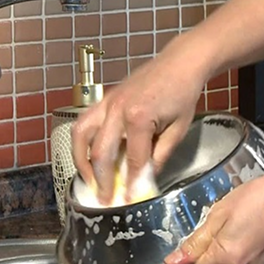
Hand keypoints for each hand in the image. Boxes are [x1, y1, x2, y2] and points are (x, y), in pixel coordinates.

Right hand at [71, 35, 209, 204]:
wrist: (179, 63)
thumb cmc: (182, 93)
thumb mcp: (178, 129)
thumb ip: (159, 156)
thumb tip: (144, 180)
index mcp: (139, 117)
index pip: (133, 160)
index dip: (132, 184)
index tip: (129, 200)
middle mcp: (117, 109)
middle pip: (100, 152)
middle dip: (101, 179)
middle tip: (104, 198)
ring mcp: (107, 102)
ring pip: (81, 135)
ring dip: (81, 160)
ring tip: (88, 178)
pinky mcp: (104, 98)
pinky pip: (83, 122)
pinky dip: (81, 141)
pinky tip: (86, 154)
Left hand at [165, 170, 263, 263]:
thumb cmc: (258, 198)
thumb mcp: (218, 214)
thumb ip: (196, 240)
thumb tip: (175, 261)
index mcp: (226, 257)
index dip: (189, 248)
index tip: (193, 233)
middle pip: (210, 262)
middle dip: (208, 242)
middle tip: (220, 218)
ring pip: (224, 258)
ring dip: (223, 242)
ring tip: (236, 219)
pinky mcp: (263, 262)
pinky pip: (239, 256)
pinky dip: (237, 242)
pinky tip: (245, 224)